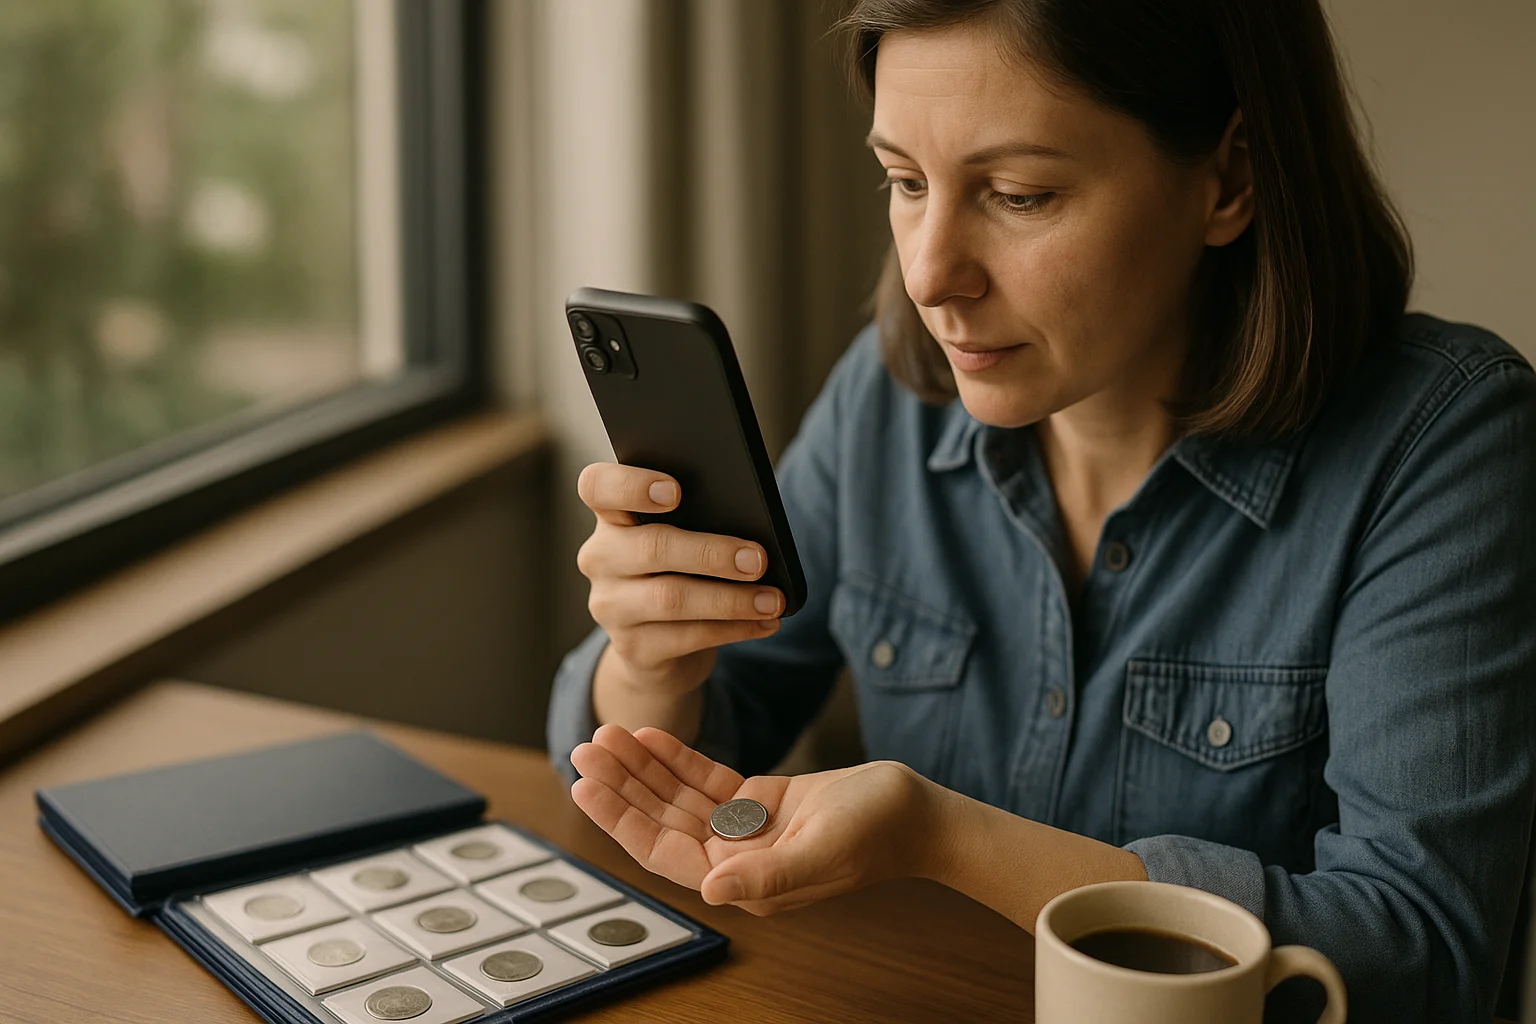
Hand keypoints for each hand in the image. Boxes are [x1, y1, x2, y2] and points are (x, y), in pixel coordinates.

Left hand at [570, 724, 946, 914]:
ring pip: (678, 797)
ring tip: (607, 733)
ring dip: (642, 767)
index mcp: (743, 880)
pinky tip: (650, 735)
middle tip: (586, 745)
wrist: (918, 814)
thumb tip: (710, 889)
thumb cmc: (879, 832)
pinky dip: (676, 757)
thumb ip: (768, 875)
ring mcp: (746, 830)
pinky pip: (706, 779)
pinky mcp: (759, 801)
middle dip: (622, 785)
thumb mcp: (823, 849)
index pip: (665, 851)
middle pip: (662, 820)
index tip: (588, 785)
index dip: (623, 818)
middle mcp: (735, 859)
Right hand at [576, 463, 784, 697]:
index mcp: (611, 516)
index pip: (598, 487)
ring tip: (772, 599)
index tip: (675, 490)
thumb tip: (755, 529)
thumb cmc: (679, 570)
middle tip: (757, 559)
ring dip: (730, 599)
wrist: (657, 644)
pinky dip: (734, 628)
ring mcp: (611, 605)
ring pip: (671, 598)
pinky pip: (688, 636)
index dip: (631, 485)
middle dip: (711, 553)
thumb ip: (701, 520)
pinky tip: (765, 621)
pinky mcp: (632, 647)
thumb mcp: (682, 538)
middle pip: (651, 547)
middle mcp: (600, 558)